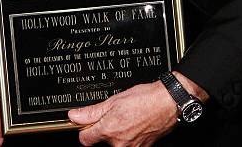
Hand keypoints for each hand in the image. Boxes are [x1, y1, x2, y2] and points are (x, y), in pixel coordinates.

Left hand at [68, 72, 206, 146]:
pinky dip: (129, 135)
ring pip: (115, 142)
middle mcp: (119, 144)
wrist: (167, 103)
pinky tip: (134, 122)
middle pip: (101, 140)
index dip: (84, 129)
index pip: (85, 139)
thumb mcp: (114, 100)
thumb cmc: (144, 99)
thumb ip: (92, 112)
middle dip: (104, 128)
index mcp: (109, 130)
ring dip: (117, 132)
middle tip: (114, 113)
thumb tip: (74, 116)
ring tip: (126, 116)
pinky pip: (128, 144)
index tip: (87, 122)